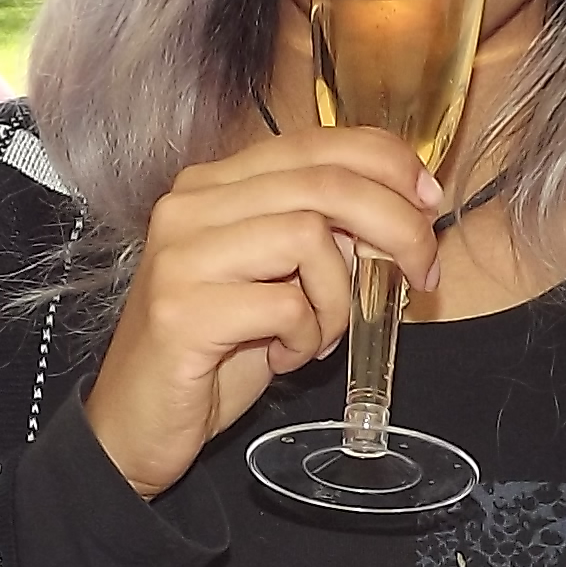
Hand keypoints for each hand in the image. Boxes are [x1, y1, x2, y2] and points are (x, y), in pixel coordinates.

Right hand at [83, 126, 444, 499]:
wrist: (136, 423)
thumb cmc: (213, 352)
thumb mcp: (276, 280)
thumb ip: (322, 238)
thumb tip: (402, 215)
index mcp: (215, 185)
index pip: (315, 143)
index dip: (387, 164)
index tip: (428, 202)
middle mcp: (190, 205)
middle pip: (324, 183)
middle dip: (396, 226)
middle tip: (419, 275)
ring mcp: (181, 255)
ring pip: (309, 236)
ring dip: (339, 297)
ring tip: (319, 335)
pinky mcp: (182, 311)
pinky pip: (285, 306)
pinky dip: (306, 337)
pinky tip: (284, 357)